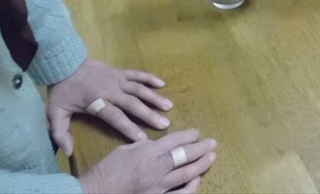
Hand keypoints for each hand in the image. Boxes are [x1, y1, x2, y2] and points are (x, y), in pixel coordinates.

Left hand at [47, 59, 172, 155]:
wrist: (65, 63)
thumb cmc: (62, 90)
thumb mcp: (55, 113)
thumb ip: (60, 133)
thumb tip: (67, 152)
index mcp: (97, 102)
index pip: (116, 117)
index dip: (129, 128)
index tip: (143, 138)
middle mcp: (111, 91)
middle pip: (133, 104)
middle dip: (149, 115)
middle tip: (165, 124)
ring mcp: (117, 79)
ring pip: (139, 89)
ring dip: (154, 98)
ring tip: (169, 106)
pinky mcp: (120, 71)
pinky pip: (137, 74)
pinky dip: (150, 78)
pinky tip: (162, 84)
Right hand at [79, 129, 216, 193]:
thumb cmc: (107, 170)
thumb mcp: (125, 150)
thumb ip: (144, 145)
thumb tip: (158, 144)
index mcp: (148, 152)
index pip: (175, 140)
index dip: (189, 135)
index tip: (197, 132)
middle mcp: (156, 168)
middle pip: (185, 156)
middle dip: (202, 148)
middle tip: (212, 143)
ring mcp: (158, 187)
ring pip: (187, 174)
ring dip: (202, 165)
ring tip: (211, 157)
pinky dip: (191, 187)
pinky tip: (197, 180)